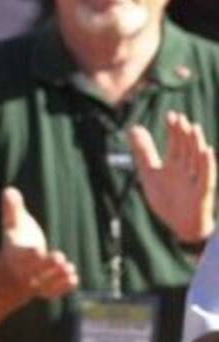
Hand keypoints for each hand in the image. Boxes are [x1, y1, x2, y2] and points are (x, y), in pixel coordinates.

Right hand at [0, 187, 78, 301]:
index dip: (29, 254)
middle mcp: (23, 270)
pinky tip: (74, 277)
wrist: (13, 267)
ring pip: (45, 285)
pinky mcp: (45, 289)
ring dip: (58, 278)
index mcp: (14, 253)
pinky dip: (63, 287)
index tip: (38, 250)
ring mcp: (34, 282)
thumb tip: (10, 190)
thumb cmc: (16, 239)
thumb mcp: (12, 223)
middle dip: (47, 266)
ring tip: (69, 268)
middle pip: (34, 272)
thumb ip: (12, 208)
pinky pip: (53, 292)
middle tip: (60, 257)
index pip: (21, 256)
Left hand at [129, 111, 215, 242]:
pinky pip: (206, 178)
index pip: (175, 144)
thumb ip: (143, 152)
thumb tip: (133, 127)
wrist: (177, 227)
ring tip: (193, 127)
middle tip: (179, 116)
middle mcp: (186, 171)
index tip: (171, 114)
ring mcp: (194, 182)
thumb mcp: (149, 172)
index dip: (173, 130)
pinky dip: (207, 165)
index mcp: (174, 165)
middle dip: (183, 133)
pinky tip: (207, 151)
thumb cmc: (167, 199)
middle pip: (186, 148)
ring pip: (197, 160)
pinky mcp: (202, 195)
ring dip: (196, 144)